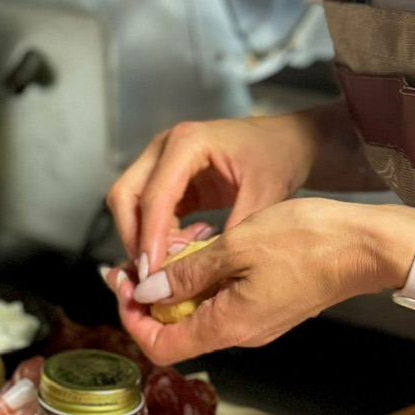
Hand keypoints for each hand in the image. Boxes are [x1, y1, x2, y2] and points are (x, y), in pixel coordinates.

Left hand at [105, 198, 414, 363]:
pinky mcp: (269, 305)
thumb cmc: (308, 241)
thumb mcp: (236, 246)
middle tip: (136, 260)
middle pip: (175, 330)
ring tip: (169, 247)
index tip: (122, 283)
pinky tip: (203, 247)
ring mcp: (256, 321)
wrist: (365, 245)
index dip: (132, 318)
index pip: (160, 346)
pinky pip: (223, 301)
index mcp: (228, 325)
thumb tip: (149, 290)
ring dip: (176, 285)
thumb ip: (188, 273)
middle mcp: (240, 333)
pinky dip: (203, 279)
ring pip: (198, 313)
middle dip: (149, 297)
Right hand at [106, 114, 322, 277]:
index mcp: (188, 143)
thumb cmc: (279, 156)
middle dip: (134, 237)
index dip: (150, 237)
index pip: (154, 195)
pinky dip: (157, 233)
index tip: (154, 273)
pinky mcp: (170, 178)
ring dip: (143, 237)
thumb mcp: (264, 193)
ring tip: (175, 262)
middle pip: (125, 196)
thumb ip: (236, 228)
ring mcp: (163, 161)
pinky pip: (149, 210)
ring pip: (131, 204)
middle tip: (154, 273)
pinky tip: (186, 247)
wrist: (290, 141)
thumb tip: (208, 267)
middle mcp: (166, 147)